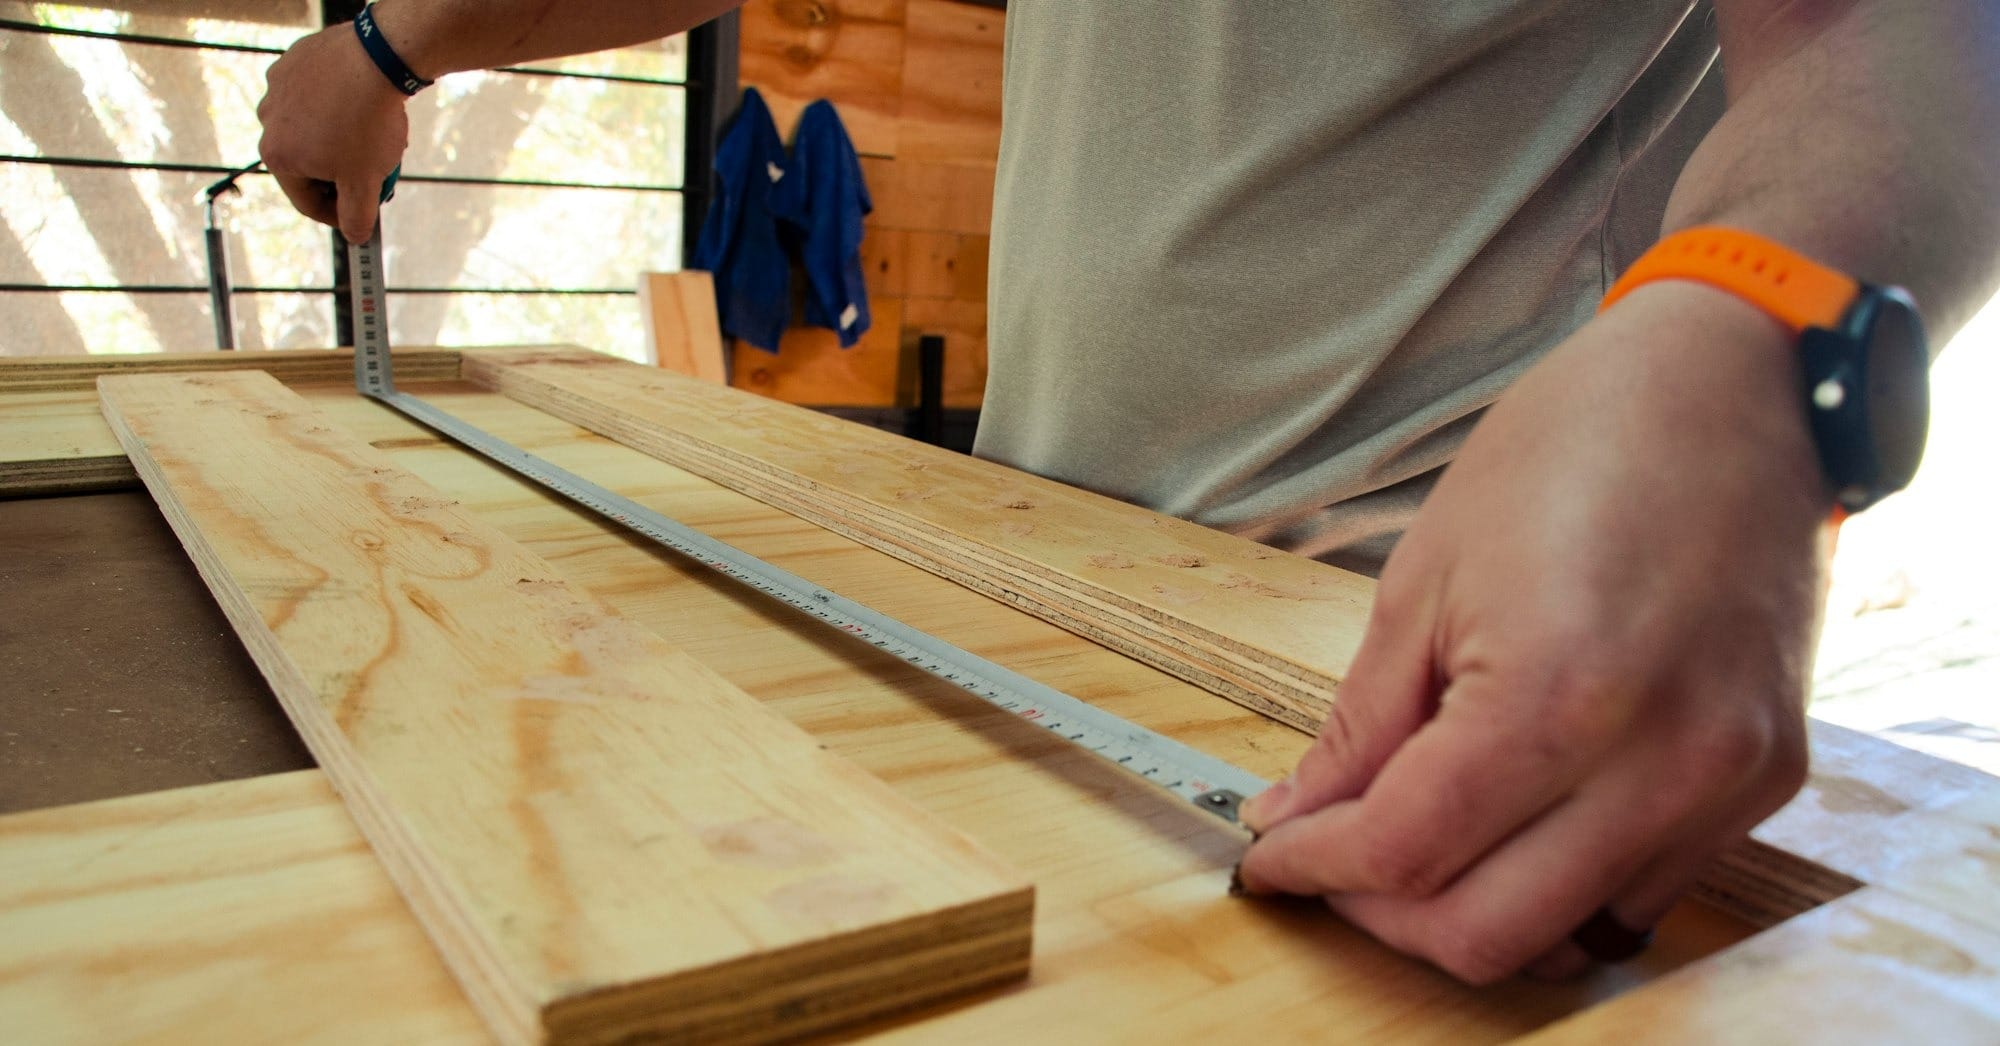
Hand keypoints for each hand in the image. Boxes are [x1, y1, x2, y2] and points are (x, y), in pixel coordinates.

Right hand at [257, 21, 410, 243]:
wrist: (375, 60)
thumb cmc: (366, 125)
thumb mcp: (365, 182)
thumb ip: (357, 216)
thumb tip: (354, 237)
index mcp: (277, 157)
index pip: (307, 202)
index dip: (339, 215)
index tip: (363, 214)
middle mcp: (267, 122)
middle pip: (308, 164)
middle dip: (342, 173)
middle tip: (374, 172)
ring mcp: (278, 88)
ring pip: (312, 128)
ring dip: (339, 139)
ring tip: (373, 135)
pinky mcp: (294, 61)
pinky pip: (316, 94)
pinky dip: (336, 104)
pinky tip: (362, 103)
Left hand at [1236, 281, 1828, 982]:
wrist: (1729, 384)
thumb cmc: (1568, 450)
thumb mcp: (1424, 579)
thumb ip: (1359, 726)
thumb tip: (1297, 818)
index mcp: (1558, 695)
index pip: (1407, 851)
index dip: (1317, 868)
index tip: (1273, 860)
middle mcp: (1661, 762)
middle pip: (1487, 935)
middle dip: (1383, 914)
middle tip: (1332, 861)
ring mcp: (1727, 782)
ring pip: (1570, 938)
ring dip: (1472, 912)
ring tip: (1417, 842)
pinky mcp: (1769, 783)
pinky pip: (1642, 894)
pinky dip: (1559, 888)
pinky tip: (1513, 822)